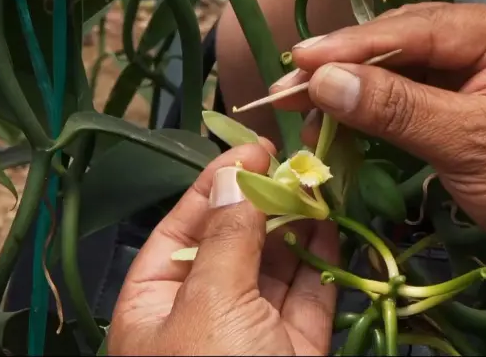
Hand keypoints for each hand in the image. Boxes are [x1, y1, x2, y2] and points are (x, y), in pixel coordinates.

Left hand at [108, 143, 339, 355]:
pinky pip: (308, 296)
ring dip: (297, 226)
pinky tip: (331, 224)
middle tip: (295, 162)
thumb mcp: (210, 303)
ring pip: (274, 268)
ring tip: (317, 185)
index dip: (216, 185)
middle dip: (264, 203)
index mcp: (154, 306)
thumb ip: (227, 237)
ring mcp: (250, 332)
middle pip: (232, 245)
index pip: (180, 230)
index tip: (253, 149)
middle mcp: (201, 314)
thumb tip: (234, 177)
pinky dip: (321, 261)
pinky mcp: (295, 348)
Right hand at [272, 2, 485, 288]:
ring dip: (351, 92)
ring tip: (300, 106)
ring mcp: (473, 77)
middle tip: (287, 86)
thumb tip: (325, 82)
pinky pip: (405, 103)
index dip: (353, 46)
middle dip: (344, 68)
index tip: (299, 61)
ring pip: (398, 74)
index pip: (418, 29)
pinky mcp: (460, 110)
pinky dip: (370, 115)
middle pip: (402, 46)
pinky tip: (336, 123)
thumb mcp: (473, 143)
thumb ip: (398, 108)